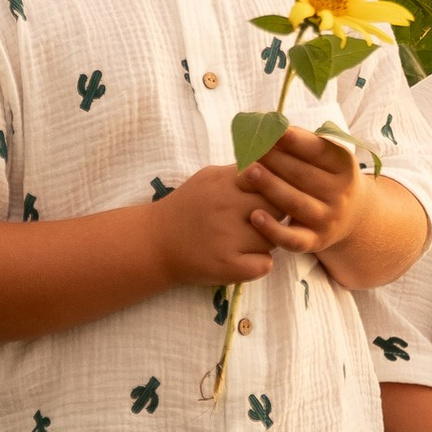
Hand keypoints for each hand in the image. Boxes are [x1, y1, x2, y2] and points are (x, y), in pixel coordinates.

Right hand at [150, 162, 281, 287]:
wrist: (154, 242)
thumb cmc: (188, 207)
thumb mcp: (210, 178)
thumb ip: (241, 172)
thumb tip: (277, 165)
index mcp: (223, 182)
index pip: (270, 179)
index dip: (274, 190)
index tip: (266, 197)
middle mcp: (225, 207)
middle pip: (277, 208)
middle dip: (275, 215)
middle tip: (263, 221)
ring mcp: (226, 238)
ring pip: (274, 238)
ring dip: (268, 241)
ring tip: (250, 240)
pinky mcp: (226, 266)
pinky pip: (265, 264)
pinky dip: (260, 263)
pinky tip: (245, 258)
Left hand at [237, 126, 364, 260]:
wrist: (351, 216)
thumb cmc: (326, 176)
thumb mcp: (327, 157)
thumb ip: (303, 143)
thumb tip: (269, 125)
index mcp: (345, 167)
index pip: (319, 151)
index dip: (295, 140)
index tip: (272, 129)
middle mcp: (340, 194)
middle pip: (303, 175)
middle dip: (275, 160)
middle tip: (250, 148)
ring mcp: (328, 219)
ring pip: (296, 203)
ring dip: (271, 187)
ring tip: (248, 172)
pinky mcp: (315, 242)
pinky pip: (293, 239)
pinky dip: (274, 230)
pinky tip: (254, 216)